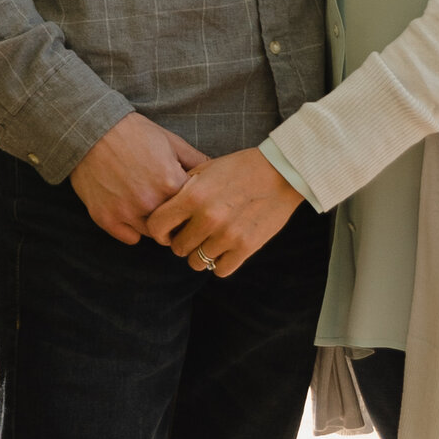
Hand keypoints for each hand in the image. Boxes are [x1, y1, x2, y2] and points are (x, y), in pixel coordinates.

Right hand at [70, 111, 208, 246]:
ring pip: (153, 234)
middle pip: (175, 226)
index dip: (194, 207)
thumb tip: (218, 171)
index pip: (195, 210)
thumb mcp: (170, 140)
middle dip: (176, 220)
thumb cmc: (134, 132)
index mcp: (171, 182)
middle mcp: (150, 201)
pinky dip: (133, 230)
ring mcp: (127, 212)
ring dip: (155, 225)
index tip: (191, 205)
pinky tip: (132, 214)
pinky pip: (129, 238)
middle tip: (172, 211)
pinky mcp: (106, 218)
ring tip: (151, 209)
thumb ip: (196, 159)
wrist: (90, 129)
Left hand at [144, 148, 304, 277]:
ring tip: (211, 240)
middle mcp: (208, 218)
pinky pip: (220, 270)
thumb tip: (163, 208)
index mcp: (193, 196)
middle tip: (194, 234)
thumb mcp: (206, 169)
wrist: (281, 173)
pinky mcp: (246, 247)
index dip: (159, 231)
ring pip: (197, 262)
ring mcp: (227, 235)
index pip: (157, 226)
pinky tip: (225, 249)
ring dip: (201, 254)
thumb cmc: (241, 168)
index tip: (169, 230)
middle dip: (182, 242)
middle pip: (178, 248)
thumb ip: (182, 188)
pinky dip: (220, 262)